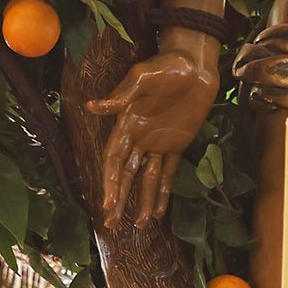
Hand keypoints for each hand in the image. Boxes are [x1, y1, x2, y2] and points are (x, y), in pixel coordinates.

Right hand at [89, 50, 219, 225]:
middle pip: (126, 175)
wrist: (195, 63)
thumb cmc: (167, 64)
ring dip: (144, 201)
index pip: (114, 160)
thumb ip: (121, 95)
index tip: (107, 203)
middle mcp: (140, 137)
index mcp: (127, 123)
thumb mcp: (143, 77)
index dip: (110, 182)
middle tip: (111, 224)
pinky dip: (165, 191)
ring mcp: (159, 142)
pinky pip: (169, 172)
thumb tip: (91, 106)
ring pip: (148, 179)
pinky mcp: (178, 143)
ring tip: (141, 225)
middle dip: (119, 199)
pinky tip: (161, 210)